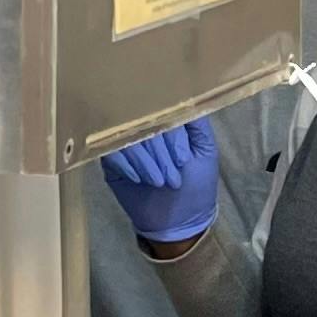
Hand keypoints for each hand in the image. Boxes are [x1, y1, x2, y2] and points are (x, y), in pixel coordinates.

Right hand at [105, 120, 220, 244]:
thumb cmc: (197, 184)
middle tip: (171, 178)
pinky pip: (110, 153)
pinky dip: (126, 164)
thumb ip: (198, 123)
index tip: (183, 160)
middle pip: (143, 124)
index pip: (165, 113)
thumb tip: (188, 96)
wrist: (179, 220)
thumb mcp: (206, 151)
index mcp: (169, 121)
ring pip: (126, 138)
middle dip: (159, 153)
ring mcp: (127, 143)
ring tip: (157, 182)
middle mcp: (146, 128)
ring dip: (144, 161)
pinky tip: (138, 179)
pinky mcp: (111, 161)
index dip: (172, 136)